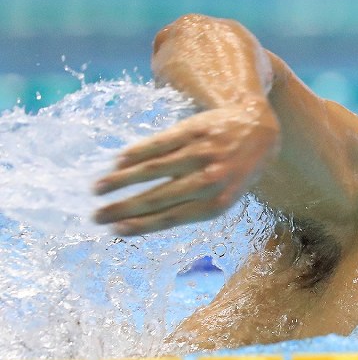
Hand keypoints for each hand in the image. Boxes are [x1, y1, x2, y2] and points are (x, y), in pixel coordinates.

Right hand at [93, 100, 278, 235]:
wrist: (258, 129)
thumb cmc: (235, 170)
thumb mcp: (223, 195)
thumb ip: (191, 206)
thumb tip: (143, 220)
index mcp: (217, 202)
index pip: (171, 218)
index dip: (141, 225)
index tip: (115, 230)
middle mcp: (210, 179)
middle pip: (158, 197)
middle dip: (123, 208)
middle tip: (96, 215)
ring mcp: (201, 153)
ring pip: (154, 169)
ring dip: (122, 180)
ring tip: (98, 188)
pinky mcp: (194, 130)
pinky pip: (159, 143)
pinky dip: (136, 153)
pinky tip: (117, 162)